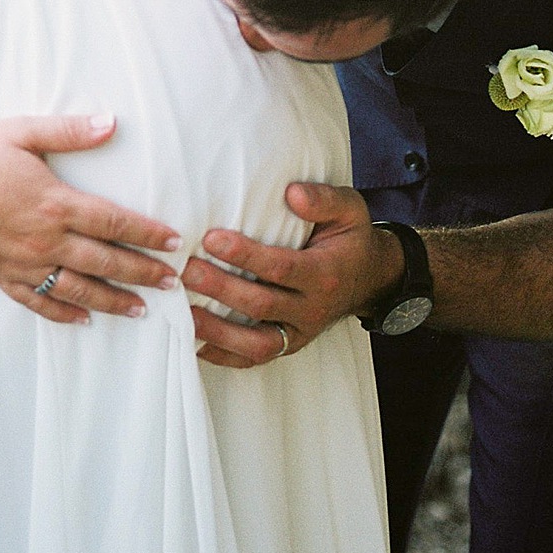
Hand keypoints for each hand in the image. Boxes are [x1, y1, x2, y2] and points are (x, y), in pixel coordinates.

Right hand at [0, 114, 181, 324]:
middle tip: (173, 282)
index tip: (174, 242)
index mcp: (54, 203)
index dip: (147, 233)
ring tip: (142, 309)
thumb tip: (112, 122)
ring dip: (113, 300)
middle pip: (105, 262)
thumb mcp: (24, 132)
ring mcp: (23, 263)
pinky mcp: (3, 276)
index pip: (114, 222)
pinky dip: (65, 313)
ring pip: (78, 290)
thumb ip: (71, 131)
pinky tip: (85, 318)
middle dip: (143, 272)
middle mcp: (43, 239)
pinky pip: (39, 302)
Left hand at [184, 182, 402, 367]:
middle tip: (186, 270)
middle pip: (261, 306)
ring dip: (216, 330)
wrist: (370, 279)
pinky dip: (223, 355)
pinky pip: (254, 359)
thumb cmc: (350, 238)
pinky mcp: (288, 345)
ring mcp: (299, 333)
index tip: (211, 238)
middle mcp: (312, 309)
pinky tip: (194, 340)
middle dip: (220, 289)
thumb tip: (292, 193)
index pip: (281, 268)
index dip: (246, 255)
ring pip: (256, 343)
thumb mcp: (349, 209)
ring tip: (182, 309)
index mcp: (324, 274)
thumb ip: (323, 199)